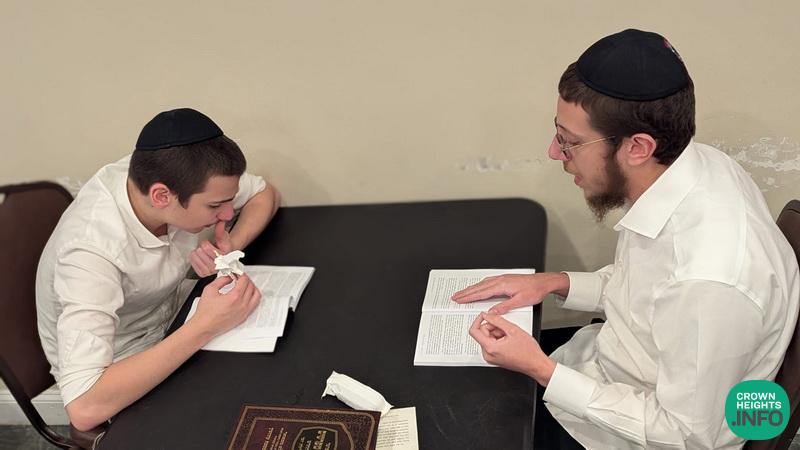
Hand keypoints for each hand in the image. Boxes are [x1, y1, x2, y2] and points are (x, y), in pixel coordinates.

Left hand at [190, 221, 234, 276]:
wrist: (224, 257)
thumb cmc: (223, 248)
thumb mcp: (224, 238)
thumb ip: (221, 231)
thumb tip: (220, 222)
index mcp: (225, 257)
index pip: (208, 249)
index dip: (205, 243)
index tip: (207, 242)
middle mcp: (219, 266)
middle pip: (201, 253)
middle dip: (201, 248)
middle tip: (204, 247)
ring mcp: (211, 272)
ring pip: (197, 258)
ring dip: (197, 253)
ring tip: (200, 251)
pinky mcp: (203, 274)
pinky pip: (194, 265)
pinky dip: (194, 259)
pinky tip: (196, 256)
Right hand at [190, 274, 260, 336]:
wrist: (204, 326)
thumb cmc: (205, 312)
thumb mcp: (210, 289)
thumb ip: (221, 280)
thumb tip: (229, 276)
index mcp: (234, 297)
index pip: (245, 280)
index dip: (241, 273)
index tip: (237, 272)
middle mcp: (242, 305)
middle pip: (251, 286)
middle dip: (246, 279)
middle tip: (239, 277)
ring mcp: (244, 312)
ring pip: (257, 296)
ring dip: (252, 288)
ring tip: (245, 285)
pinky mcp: (244, 317)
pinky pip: (254, 305)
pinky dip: (253, 297)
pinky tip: (247, 295)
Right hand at [451, 273, 567, 313]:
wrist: (543, 282)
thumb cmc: (534, 290)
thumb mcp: (520, 301)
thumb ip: (504, 306)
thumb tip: (492, 311)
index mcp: (502, 285)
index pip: (481, 292)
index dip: (469, 296)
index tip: (460, 299)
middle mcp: (500, 280)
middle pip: (479, 287)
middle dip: (466, 292)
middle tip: (455, 296)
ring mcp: (502, 279)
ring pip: (482, 284)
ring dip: (471, 289)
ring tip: (463, 293)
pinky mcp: (505, 279)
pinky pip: (488, 282)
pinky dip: (479, 285)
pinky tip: (478, 287)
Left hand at [469, 312, 555, 385]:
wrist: (535, 364)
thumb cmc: (528, 352)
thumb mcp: (512, 330)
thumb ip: (497, 320)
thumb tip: (487, 315)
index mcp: (490, 348)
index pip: (474, 331)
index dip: (478, 320)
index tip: (484, 315)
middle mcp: (488, 355)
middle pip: (482, 334)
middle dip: (493, 328)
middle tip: (506, 329)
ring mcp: (491, 358)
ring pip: (488, 338)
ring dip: (497, 333)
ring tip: (510, 336)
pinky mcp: (495, 358)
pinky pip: (492, 344)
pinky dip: (499, 339)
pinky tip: (509, 341)